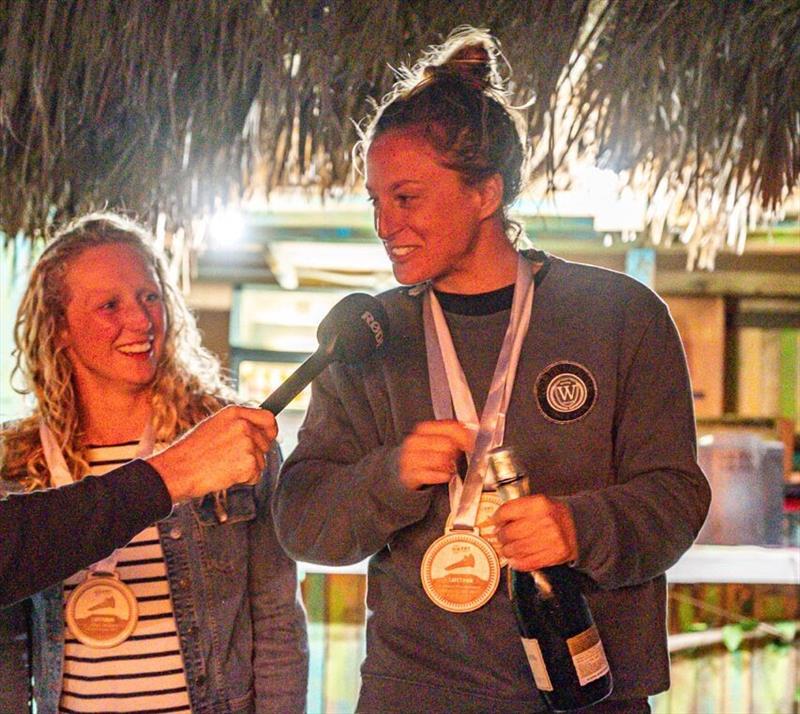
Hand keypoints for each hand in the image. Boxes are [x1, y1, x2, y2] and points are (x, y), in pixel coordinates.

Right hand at [146, 405, 277, 501]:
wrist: (178, 470)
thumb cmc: (192, 451)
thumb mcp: (214, 426)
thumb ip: (237, 425)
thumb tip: (259, 429)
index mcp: (234, 412)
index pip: (268, 417)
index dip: (270, 430)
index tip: (267, 438)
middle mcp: (243, 424)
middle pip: (267, 442)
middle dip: (256, 453)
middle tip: (232, 459)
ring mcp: (247, 443)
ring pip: (262, 460)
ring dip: (248, 468)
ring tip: (224, 466)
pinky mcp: (248, 462)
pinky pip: (256, 475)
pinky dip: (244, 480)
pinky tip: (225, 475)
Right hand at [398, 420, 473, 490]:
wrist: (401, 467)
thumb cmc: (422, 453)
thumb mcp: (434, 439)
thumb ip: (451, 434)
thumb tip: (470, 432)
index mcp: (423, 429)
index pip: (450, 427)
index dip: (465, 436)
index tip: (472, 444)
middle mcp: (415, 441)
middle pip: (447, 444)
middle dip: (455, 452)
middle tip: (456, 457)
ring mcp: (410, 457)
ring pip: (441, 459)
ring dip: (448, 465)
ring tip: (448, 466)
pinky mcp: (409, 474)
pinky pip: (432, 475)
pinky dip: (441, 476)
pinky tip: (444, 475)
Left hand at [493, 495, 577, 570]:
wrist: (579, 525)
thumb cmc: (554, 514)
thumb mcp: (538, 502)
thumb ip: (518, 509)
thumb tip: (496, 520)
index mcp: (539, 504)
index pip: (507, 511)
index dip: (497, 518)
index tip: (495, 522)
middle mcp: (545, 521)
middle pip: (509, 532)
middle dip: (501, 536)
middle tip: (501, 536)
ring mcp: (550, 539)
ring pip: (516, 549)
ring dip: (507, 550)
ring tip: (507, 548)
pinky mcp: (554, 555)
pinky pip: (528, 562)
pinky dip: (517, 563)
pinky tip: (515, 559)